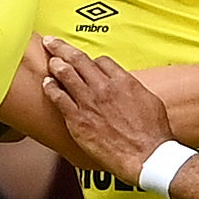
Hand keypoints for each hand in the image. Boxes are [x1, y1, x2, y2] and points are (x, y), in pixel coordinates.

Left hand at [40, 37, 175, 180]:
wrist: (147, 156)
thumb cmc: (152, 133)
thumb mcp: (150, 100)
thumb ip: (133, 88)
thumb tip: (126, 84)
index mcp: (122, 81)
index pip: (101, 60)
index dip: (92, 60)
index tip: (87, 63)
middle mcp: (103, 87)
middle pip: (78, 60)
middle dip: (63, 48)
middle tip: (53, 42)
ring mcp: (88, 102)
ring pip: (65, 74)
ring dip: (56, 64)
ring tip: (50, 60)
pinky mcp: (77, 119)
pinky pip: (58, 98)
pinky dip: (50, 87)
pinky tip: (46, 84)